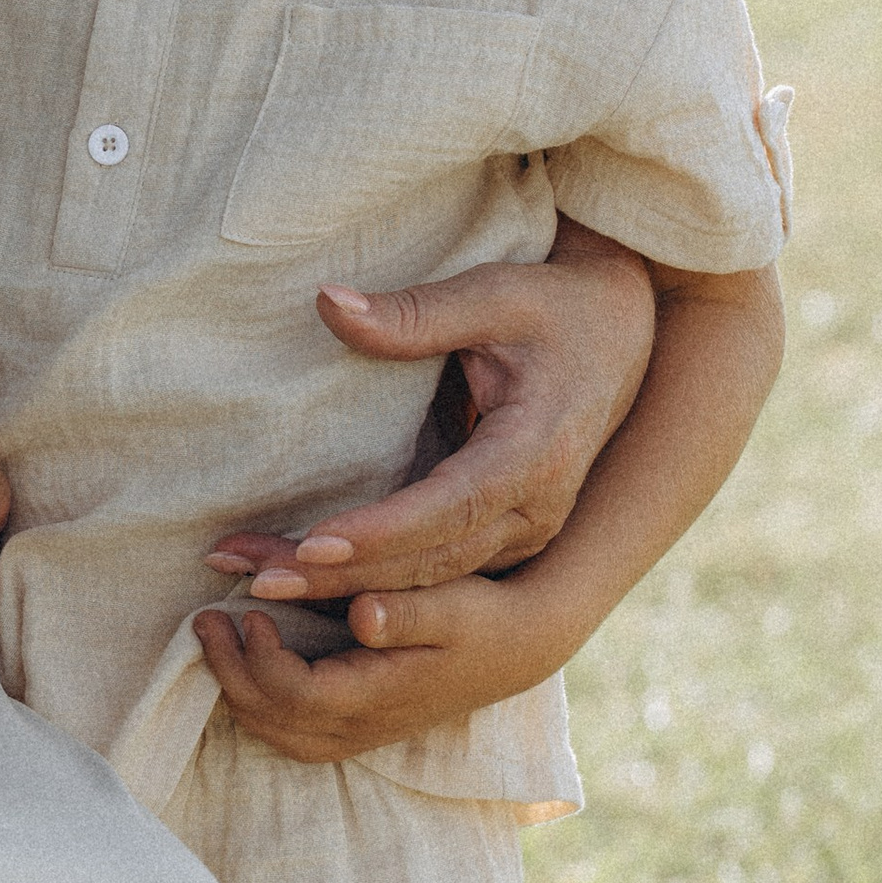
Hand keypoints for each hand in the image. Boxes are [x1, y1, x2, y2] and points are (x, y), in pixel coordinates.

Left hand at [196, 571, 568, 763]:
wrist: (516, 646)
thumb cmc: (482, 616)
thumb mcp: (451, 604)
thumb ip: (404, 611)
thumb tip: (360, 614)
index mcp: (381, 696)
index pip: (298, 695)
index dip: (261, 658)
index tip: (246, 609)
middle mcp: (365, 726)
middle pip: (276, 721)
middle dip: (231, 673)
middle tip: (205, 618)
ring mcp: (361, 732)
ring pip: (279, 733)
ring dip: (239, 689)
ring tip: (216, 635)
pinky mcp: (360, 723)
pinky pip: (293, 729)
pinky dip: (259, 700)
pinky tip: (247, 658)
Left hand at [202, 222, 654, 603]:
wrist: (623, 335)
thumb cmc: (553, 308)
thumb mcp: (491, 294)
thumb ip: (412, 312)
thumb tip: (327, 304)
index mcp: (538, 452)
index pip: (453, 505)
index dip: (384, 531)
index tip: (315, 544)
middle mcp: (537, 508)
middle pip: (433, 561)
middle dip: (344, 577)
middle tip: (259, 583)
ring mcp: (525, 530)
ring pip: (430, 579)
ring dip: (346, 588)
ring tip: (260, 585)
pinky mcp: (505, 535)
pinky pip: (435, 572)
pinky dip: (371, 579)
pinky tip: (305, 579)